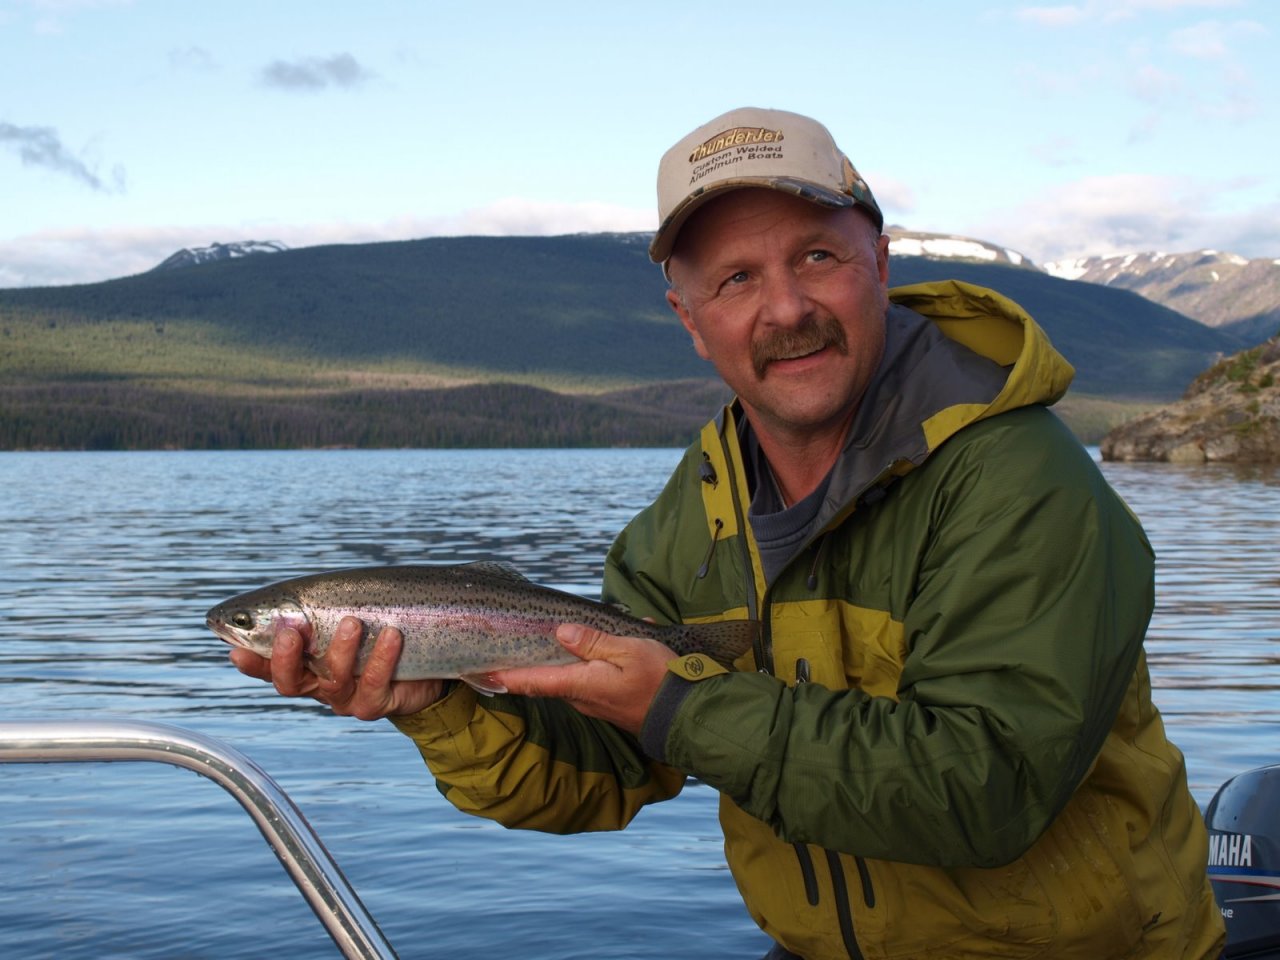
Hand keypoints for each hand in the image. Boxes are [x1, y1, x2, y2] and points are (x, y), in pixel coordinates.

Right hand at [229, 616, 444, 720]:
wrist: (426, 655)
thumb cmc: (378, 626)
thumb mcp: (346, 613)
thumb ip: (319, 607)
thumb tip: (294, 593)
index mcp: (305, 663)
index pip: (268, 666)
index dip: (251, 662)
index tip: (235, 648)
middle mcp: (320, 684)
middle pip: (291, 683)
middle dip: (285, 659)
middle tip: (291, 632)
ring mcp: (348, 697)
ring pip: (335, 682)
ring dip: (341, 650)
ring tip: (353, 623)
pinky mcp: (378, 703)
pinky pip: (375, 684)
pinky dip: (382, 658)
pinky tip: (391, 635)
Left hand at [491, 624, 673, 735]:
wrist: (688, 715)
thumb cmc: (659, 681)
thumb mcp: (628, 650)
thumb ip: (593, 641)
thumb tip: (561, 632)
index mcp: (580, 684)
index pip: (532, 680)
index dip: (504, 677)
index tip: (479, 672)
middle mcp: (581, 697)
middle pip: (547, 676)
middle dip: (531, 659)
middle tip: (509, 642)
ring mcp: (595, 702)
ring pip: (571, 674)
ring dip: (570, 654)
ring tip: (571, 630)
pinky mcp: (610, 701)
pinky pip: (592, 677)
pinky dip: (595, 659)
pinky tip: (616, 640)